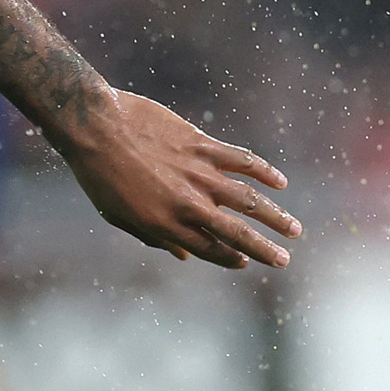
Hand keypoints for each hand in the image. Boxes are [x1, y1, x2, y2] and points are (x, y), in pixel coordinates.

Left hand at [52, 88, 302, 269]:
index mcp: (166, 224)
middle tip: (285, 260)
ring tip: (295, 230)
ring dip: (276, 216)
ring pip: (249, 200)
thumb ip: (153, 237)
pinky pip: (242, 160)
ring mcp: (198, 174)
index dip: (229, 258)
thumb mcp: (117, 215)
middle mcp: (188, 204)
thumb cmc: (98, 174)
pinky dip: (265, 172)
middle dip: (264, 249)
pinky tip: (281, 183)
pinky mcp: (202, 145)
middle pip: (236, 233)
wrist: (94, 127)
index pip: (208, 249)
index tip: (246, 263)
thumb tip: (182, 256)